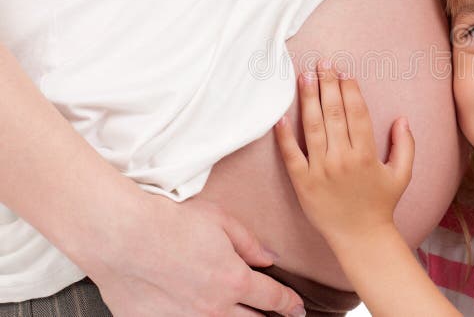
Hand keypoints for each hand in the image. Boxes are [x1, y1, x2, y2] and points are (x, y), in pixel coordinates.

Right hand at [86, 196, 305, 316]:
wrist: (121, 236)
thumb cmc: (169, 222)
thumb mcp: (220, 221)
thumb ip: (249, 243)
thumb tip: (269, 258)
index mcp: (234, 280)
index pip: (273, 298)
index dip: (289, 304)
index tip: (297, 308)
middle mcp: (214, 308)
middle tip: (273, 315)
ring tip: (242, 314)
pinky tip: (199, 312)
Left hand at [274, 59, 414, 245]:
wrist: (360, 238)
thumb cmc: (382, 205)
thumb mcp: (402, 174)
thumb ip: (405, 144)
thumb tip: (402, 118)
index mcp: (366, 154)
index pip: (357, 112)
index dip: (350, 89)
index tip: (345, 71)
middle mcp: (342, 158)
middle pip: (334, 113)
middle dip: (328, 84)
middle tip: (322, 63)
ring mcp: (320, 170)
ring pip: (312, 127)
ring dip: (308, 99)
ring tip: (304, 77)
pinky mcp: (302, 183)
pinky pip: (291, 155)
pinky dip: (284, 135)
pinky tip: (280, 115)